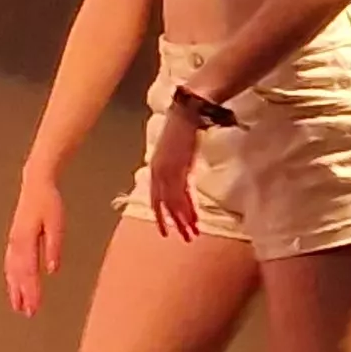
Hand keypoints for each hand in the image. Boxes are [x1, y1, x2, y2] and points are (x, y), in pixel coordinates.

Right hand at [3, 177, 64, 316]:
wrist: (35, 184)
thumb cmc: (48, 202)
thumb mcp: (56, 223)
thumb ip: (54, 246)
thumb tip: (52, 269)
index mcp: (25, 240)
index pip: (28, 272)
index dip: (31, 291)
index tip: (34, 308)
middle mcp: (16, 244)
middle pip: (17, 274)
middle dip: (22, 295)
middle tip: (27, 313)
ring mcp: (13, 242)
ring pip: (11, 270)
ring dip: (14, 289)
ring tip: (18, 305)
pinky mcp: (14, 240)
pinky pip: (10, 263)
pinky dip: (11, 277)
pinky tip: (13, 284)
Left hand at [144, 106, 207, 242]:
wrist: (187, 113)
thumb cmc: (183, 128)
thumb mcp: (176, 151)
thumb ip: (176, 167)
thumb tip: (182, 180)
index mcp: (156, 168)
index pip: (156, 197)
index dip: (161, 214)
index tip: (165, 230)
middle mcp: (158, 172)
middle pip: (163, 204)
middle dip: (171, 222)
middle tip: (179, 238)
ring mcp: (167, 171)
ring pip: (173, 203)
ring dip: (183, 220)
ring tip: (191, 234)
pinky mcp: (179, 168)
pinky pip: (182, 194)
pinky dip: (188, 209)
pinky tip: (194, 220)